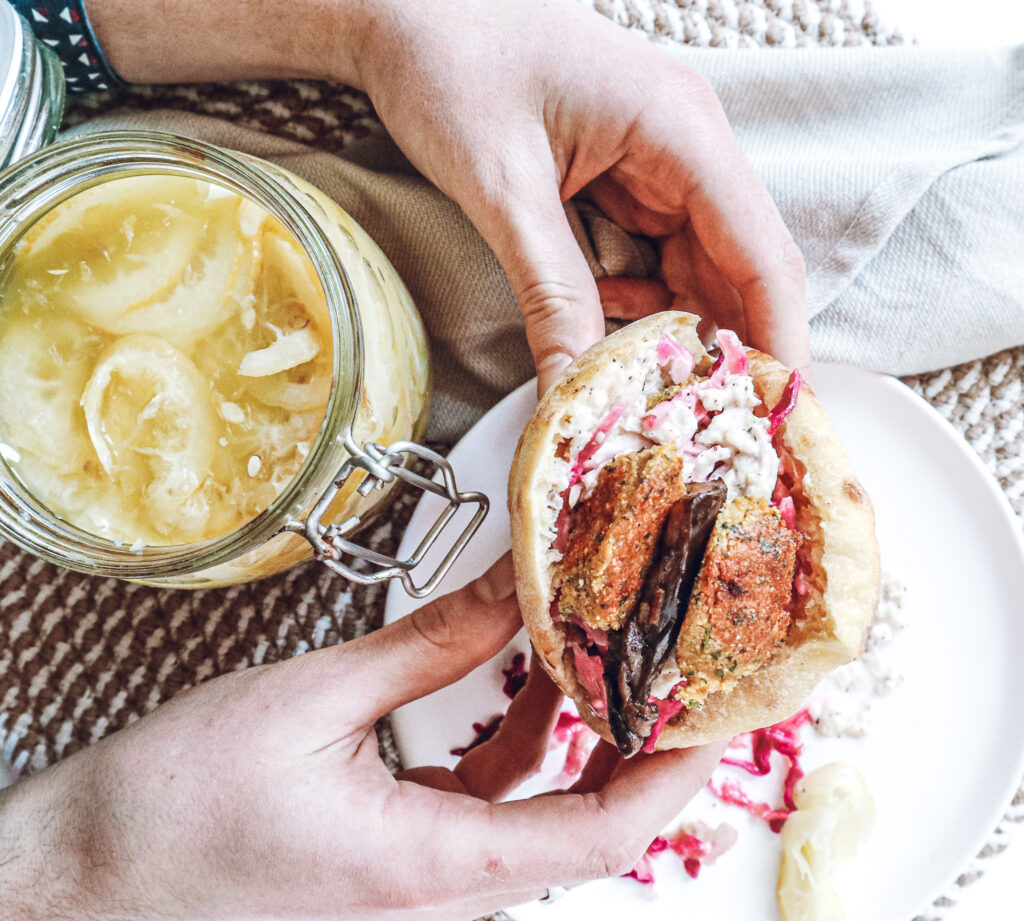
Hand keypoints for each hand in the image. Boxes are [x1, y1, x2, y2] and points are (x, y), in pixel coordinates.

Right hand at [0, 553, 720, 920]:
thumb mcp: (318, 697)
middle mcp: (440, 886)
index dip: (671, 776)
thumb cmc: (188, 790)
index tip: (716, 715)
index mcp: (428, 863)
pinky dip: (523, 741)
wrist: (111, 849)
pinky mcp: (405, 850)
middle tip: (680, 670)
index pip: (597, 836)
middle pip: (586, 828)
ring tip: (612, 656)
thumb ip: (433, 642)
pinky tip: (527, 678)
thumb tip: (515, 585)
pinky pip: (491, 801)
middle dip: (644, 750)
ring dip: (581, 738)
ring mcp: (424, 874)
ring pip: (542, 812)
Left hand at [88, 0, 809, 385]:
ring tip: (638, 383)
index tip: (774, 411)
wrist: (410, 14)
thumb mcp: (503, 188)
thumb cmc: (454, 66)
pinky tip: (599, 318)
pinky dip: (638, 300)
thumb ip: (549, 289)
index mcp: (679, 128)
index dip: (777, 335)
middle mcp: (687, 145)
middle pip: (737, 267)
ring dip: (674, 329)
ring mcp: (660, 161)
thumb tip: (577, 389)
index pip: (760, 249)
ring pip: (698, 267)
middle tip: (697, 422)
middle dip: (723, 346)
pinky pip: (657, 255)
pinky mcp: (628, 178)